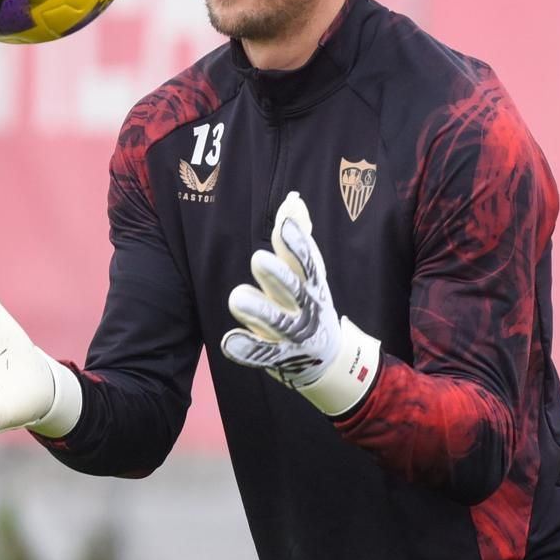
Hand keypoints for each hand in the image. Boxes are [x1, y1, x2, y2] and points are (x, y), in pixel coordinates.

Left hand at [220, 192, 380, 415]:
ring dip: (258, 310)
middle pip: (293, 288)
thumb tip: (293, 200)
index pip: (306, 260)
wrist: (328, 359)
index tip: (286, 222)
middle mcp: (305, 306)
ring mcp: (293, 333)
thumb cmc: (310, 304)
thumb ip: (299, 238)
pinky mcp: (279, 356)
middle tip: (258, 259)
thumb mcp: (311, 273)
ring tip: (237, 298)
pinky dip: (248, 348)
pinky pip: (262, 353)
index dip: (297, 242)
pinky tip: (230, 340)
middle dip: (278, 275)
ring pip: (276, 321)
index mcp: (311, 283)